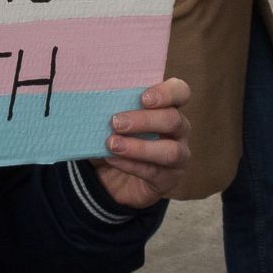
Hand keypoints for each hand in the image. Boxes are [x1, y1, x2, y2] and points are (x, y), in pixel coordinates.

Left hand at [89, 78, 191, 208]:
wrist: (108, 175)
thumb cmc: (113, 136)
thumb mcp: (108, 120)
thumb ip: (108, 107)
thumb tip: (92, 99)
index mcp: (167, 107)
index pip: (180, 92)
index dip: (167, 93)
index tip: (144, 98)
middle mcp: (178, 131)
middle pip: (174, 120)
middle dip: (144, 121)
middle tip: (116, 122)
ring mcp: (178, 156)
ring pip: (171, 151)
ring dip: (140, 147)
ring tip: (112, 144)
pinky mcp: (168, 179)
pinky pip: (155, 172)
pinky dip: (131, 165)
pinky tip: (112, 159)